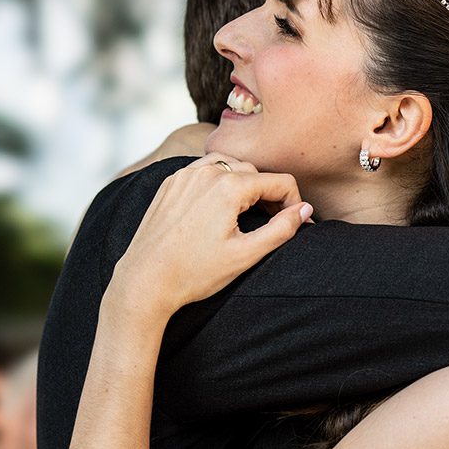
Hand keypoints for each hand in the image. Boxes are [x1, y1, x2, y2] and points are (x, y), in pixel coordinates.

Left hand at [109, 153, 311, 319]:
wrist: (143, 282)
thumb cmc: (194, 273)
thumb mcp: (246, 255)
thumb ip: (282, 229)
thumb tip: (305, 209)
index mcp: (230, 187)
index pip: (280, 181)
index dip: (294, 202)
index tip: (295, 223)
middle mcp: (207, 172)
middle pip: (256, 172)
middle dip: (270, 193)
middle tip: (272, 221)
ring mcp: (185, 175)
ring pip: (230, 166)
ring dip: (245, 183)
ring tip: (247, 212)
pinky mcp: (170, 183)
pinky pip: (204, 170)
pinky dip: (219, 181)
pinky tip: (219, 205)